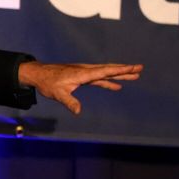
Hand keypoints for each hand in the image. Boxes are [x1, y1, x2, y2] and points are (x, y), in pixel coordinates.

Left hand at [18, 62, 142, 114]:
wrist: (39, 74)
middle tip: (140, 69)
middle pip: (108, 70)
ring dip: (119, 74)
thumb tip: (78, 111)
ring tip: (134, 76)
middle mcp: (85, 71)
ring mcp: (84, 73)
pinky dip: (108, 81)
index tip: (133, 67)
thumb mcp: (58, 94)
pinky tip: (116, 86)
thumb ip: (69, 102)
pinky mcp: (81, 77)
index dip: (120, 70)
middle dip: (124, 70)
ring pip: (105, 73)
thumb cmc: (48, 83)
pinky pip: (98, 79)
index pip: (105, 71)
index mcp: (82, 73)